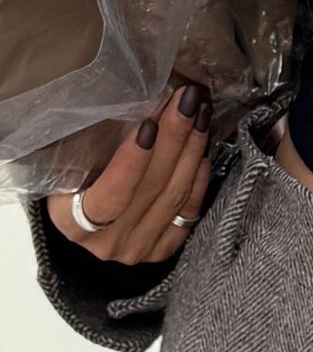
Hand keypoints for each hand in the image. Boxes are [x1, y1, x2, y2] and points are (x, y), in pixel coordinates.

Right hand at [46, 82, 213, 264]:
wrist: (88, 224)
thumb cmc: (74, 184)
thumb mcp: (70, 168)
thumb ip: (92, 149)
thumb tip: (137, 106)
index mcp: (72, 222)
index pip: (110, 196)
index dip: (132, 163)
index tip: (149, 126)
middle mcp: (108, 242)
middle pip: (150, 189)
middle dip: (173, 139)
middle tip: (186, 102)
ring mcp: (139, 248)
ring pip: (174, 196)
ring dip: (192, 150)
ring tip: (200, 114)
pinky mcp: (164, 249)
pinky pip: (190, 210)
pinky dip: (199, 175)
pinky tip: (202, 147)